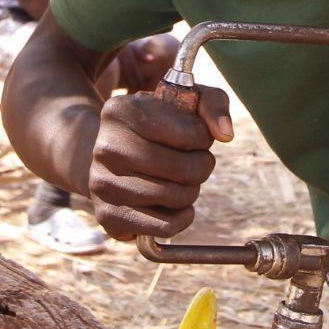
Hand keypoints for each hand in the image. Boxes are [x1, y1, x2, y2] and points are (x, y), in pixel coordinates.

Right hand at [86, 86, 233, 239]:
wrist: (112, 154)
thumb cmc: (158, 125)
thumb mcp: (183, 102)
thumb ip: (212, 104)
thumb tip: (225, 134)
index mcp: (120, 111)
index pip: (190, 134)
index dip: (204, 138)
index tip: (197, 136)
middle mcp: (105, 147)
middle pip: (185, 170)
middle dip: (202, 166)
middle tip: (195, 161)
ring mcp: (103, 184)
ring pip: (176, 198)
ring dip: (191, 191)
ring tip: (181, 180)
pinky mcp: (108, 216)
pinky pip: (166, 226)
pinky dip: (181, 217)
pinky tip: (173, 204)